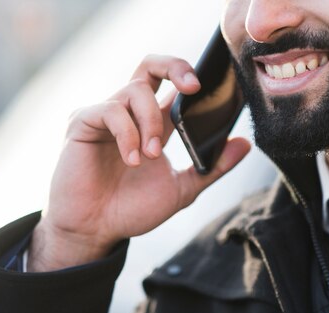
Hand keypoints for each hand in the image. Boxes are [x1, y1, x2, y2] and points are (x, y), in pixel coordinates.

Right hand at [28, 55, 249, 271]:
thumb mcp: (180, 189)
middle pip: (150, 65)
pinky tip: (132, 159)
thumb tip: (245, 144)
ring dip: (152, 122)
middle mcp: (129, 114)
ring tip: (151, 156)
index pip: (173, 85)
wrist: (95, 231)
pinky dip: (128, 134)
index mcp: (152, 124)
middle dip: (175, 66)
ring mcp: (105, 115)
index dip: (193, 78)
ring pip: (136, 89)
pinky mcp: (82, 122)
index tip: (215, 90)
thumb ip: (211, 168)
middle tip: (193, 88)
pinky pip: (111, 110)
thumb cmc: (131, 210)